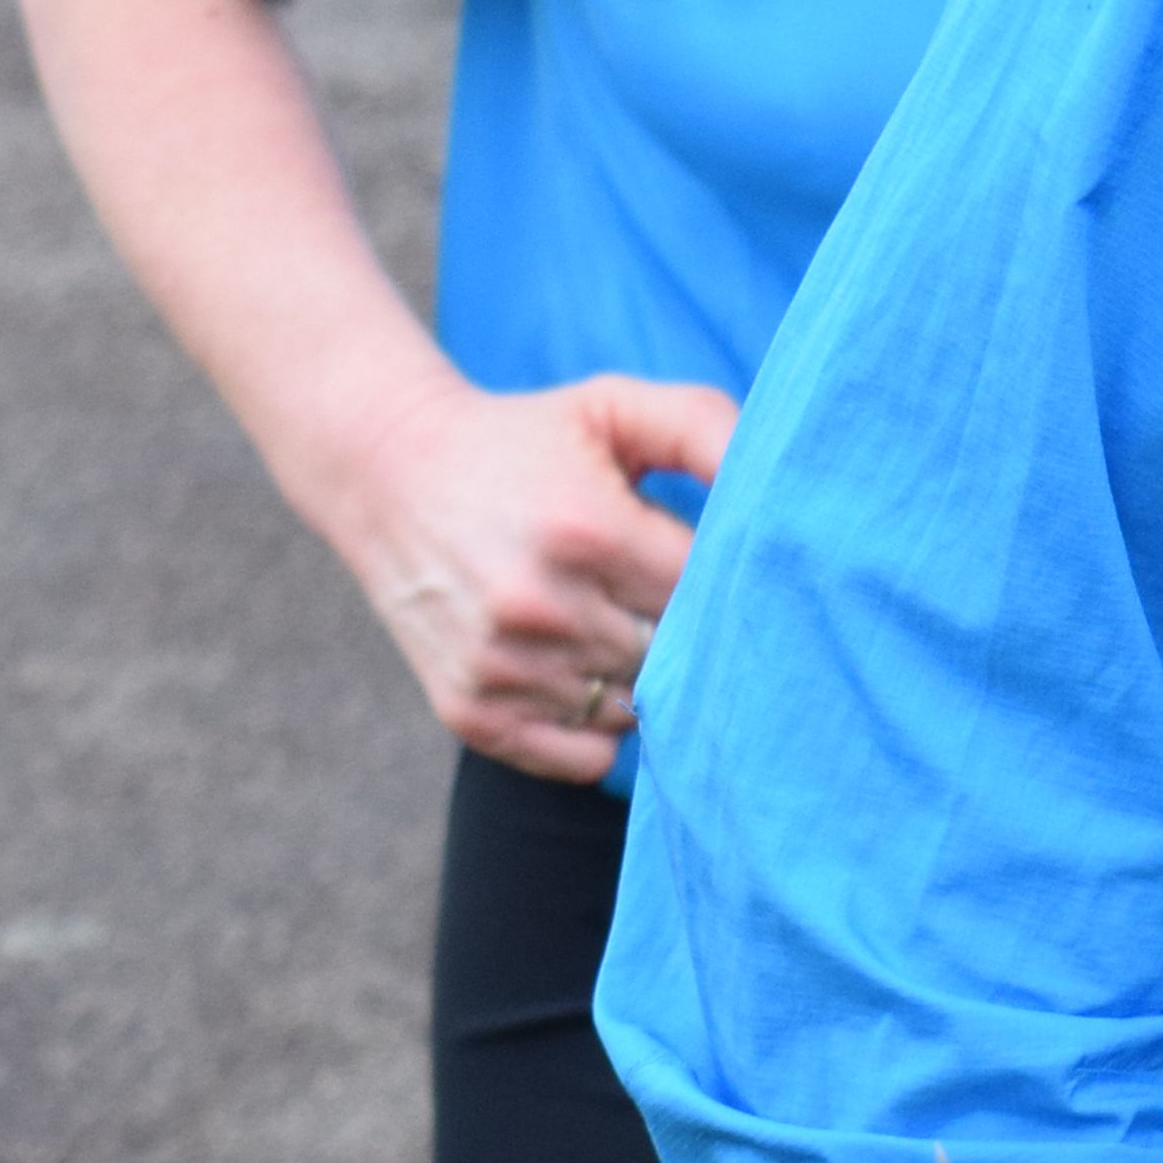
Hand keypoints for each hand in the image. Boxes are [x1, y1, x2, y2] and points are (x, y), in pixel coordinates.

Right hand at [341, 358, 738, 778]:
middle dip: (686, 633)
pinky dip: (596, 726)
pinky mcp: (471, 713)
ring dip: (643, 680)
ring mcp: (500, 668)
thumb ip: (705, 429)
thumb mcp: (613, 407)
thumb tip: (778, 487)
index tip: (718, 566)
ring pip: (635, 711)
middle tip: (665, 596)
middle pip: (675, 659)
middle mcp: (539, 607)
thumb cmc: (523, 438)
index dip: (724, 586)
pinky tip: (581, 668)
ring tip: (612, 621)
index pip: (705, 596)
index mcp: (585, 529)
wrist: (384, 470)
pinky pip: (584, 756)